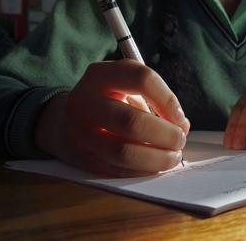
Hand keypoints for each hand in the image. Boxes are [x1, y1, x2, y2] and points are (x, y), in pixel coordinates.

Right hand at [35, 59, 189, 176]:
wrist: (63, 120)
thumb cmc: (109, 101)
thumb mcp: (127, 87)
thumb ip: (156, 101)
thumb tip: (182, 127)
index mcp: (100, 75)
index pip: (142, 79)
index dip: (168, 100)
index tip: (180, 117)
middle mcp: (84, 101)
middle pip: (132, 121)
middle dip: (165, 135)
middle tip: (179, 140)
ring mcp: (79, 132)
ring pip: (123, 152)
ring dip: (156, 158)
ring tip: (172, 157)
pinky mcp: (81, 157)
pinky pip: (117, 170)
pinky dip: (142, 170)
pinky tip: (154, 166)